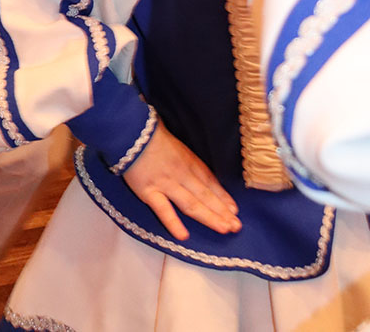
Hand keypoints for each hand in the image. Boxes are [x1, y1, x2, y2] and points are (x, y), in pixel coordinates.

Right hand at [123, 122, 240, 240]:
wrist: (132, 132)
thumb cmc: (153, 135)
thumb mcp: (176, 145)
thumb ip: (186, 160)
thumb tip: (196, 170)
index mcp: (188, 162)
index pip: (209, 182)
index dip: (222, 197)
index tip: (235, 210)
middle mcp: (182, 175)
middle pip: (205, 195)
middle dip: (222, 211)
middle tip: (236, 226)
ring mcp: (166, 184)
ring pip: (191, 204)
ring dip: (209, 217)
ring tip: (224, 229)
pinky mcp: (149, 192)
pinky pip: (163, 209)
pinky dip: (173, 223)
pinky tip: (184, 236)